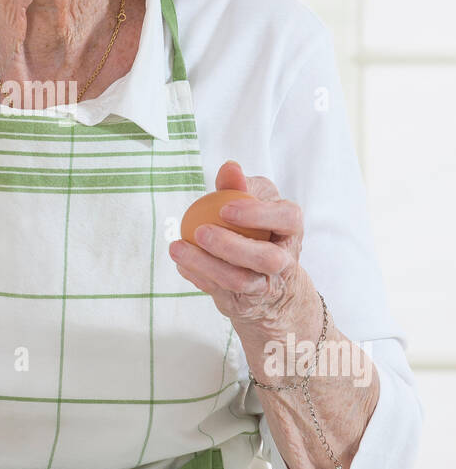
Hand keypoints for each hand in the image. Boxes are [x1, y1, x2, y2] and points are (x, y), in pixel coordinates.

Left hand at [168, 160, 303, 327]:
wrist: (270, 280)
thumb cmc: (257, 229)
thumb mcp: (253, 203)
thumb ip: (240, 186)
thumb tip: (230, 167)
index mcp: (290, 229)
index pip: (287, 218)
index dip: (258, 214)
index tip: (225, 208)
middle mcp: (285, 259)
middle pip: (267, 258)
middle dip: (232, 246)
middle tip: (200, 231)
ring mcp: (267, 284)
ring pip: (241, 280)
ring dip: (206, 264)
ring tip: (178, 248)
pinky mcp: (247, 301)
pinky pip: (222, 291)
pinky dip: (198, 275)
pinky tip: (181, 262)